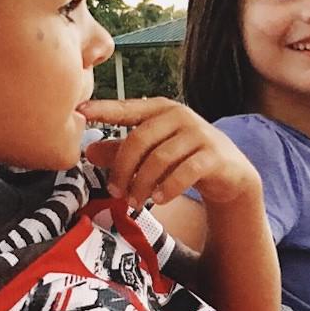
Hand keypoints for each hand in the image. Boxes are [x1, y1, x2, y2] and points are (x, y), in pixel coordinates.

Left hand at [79, 98, 260, 206]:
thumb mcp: (151, 152)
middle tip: (114, 192)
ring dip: (142, 184)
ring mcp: (198, 134)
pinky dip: (168, 188)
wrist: (229, 173)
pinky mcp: (213, 155)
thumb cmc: (184, 158)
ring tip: (134, 202)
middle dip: (122, 169)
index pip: (127, 108)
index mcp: (160, 109)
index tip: (80, 111)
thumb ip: (121, 151)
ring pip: (160, 158)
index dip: (104, 109)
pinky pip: (185, 172)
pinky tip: (159, 200)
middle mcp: (179, 116)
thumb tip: (87, 152)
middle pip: (139, 139)